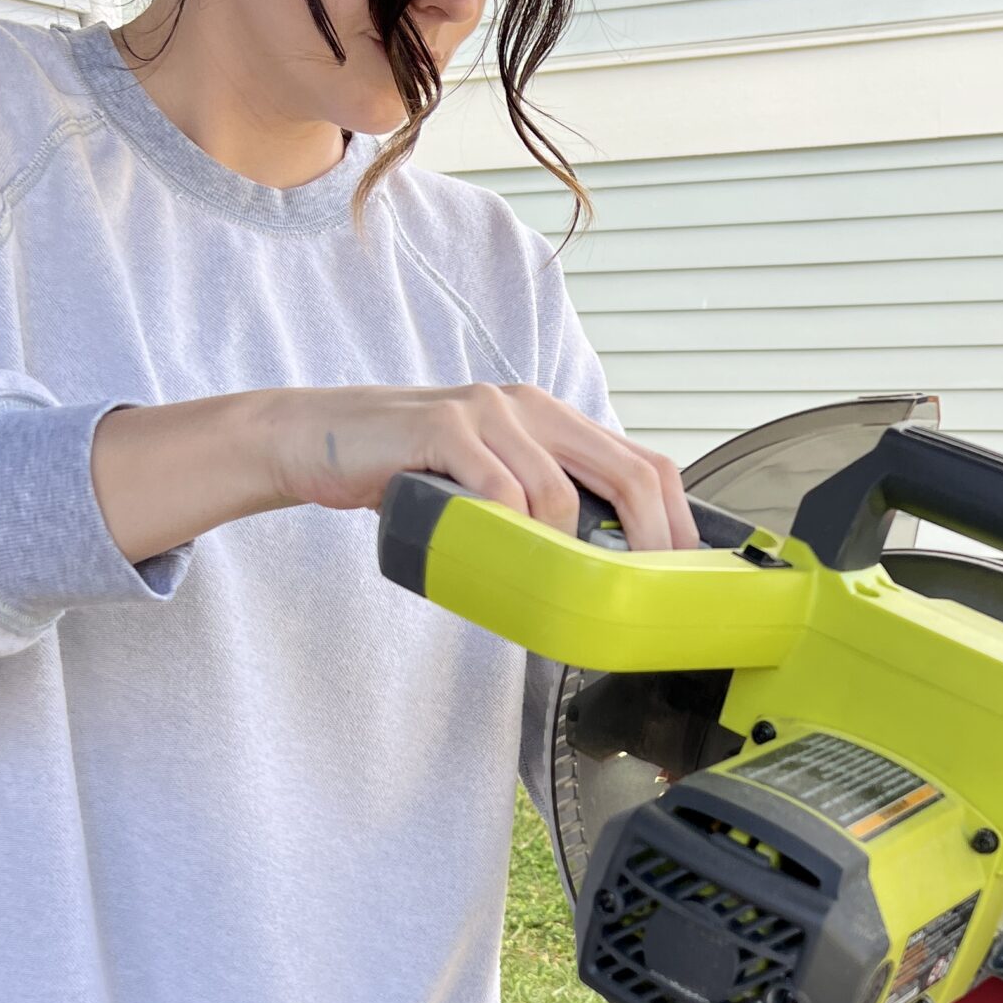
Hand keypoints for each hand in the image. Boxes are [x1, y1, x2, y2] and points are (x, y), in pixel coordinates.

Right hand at [265, 381, 696, 550]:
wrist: (319, 439)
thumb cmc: (407, 469)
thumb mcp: (489, 478)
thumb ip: (538, 503)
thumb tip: (599, 568)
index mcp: (551, 418)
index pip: (644, 463)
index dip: (676, 520)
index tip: (683, 572)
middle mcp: (529, 407)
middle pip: (627, 474)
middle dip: (651, 544)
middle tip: (645, 596)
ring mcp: (488, 412)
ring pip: (559, 493)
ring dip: (560, 551)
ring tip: (544, 583)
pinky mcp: (443, 428)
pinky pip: (498, 489)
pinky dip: (506, 529)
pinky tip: (495, 550)